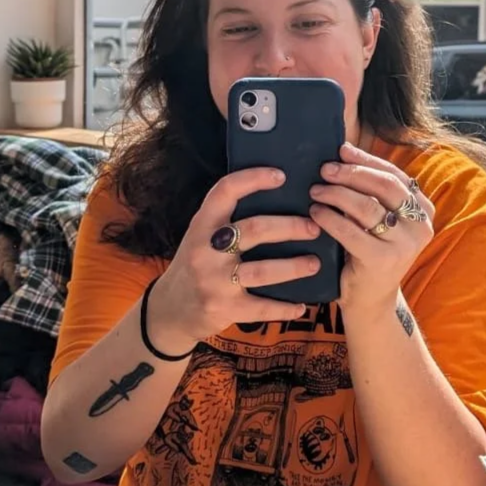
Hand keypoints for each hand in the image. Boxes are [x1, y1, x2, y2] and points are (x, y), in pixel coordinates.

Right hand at [149, 167, 319, 349]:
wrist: (170, 309)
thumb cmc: (195, 265)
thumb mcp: (201, 236)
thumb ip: (226, 220)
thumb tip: (276, 199)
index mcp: (202, 225)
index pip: (226, 191)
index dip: (253, 179)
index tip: (281, 176)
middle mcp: (206, 250)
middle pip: (254, 229)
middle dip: (289, 227)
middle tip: (314, 227)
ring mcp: (214, 281)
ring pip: (263, 271)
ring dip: (294, 267)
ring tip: (315, 263)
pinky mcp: (224, 308)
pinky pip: (262, 307)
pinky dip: (285, 308)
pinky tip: (302, 307)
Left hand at [309, 143, 433, 314]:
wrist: (370, 301)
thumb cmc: (368, 252)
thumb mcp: (377, 219)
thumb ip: (370, 192)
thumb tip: (343, 151)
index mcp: (423, 210)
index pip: (395, 175)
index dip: (367, 160)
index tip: (342, 150)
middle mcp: (420, 226)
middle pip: (384, 186)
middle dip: (351, 174)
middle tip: (324, 170)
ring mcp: (404, 245)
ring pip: (367, 207)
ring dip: (336, 194)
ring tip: (315, 191)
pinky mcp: (382, 261)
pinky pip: (351, 231)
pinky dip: (329, 218)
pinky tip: (315, 213)